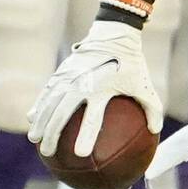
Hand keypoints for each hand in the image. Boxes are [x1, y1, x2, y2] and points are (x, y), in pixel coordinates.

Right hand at [27, 21, 162, 157]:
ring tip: (34, 139)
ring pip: (49, 103)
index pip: (92, 118)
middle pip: (61, 114)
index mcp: (101, 89)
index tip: (79, 154)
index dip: (86, 137)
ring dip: (40, 122)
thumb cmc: (131, 63)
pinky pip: (46, 92)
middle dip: (52, 134)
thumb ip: (152, 109)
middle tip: (48, 152)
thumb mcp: (145, 85)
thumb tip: (155, 131)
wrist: (113, 34)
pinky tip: (32, 118)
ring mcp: (68, 77)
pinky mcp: (61, 72)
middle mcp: (80, 84)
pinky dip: (39, 105)